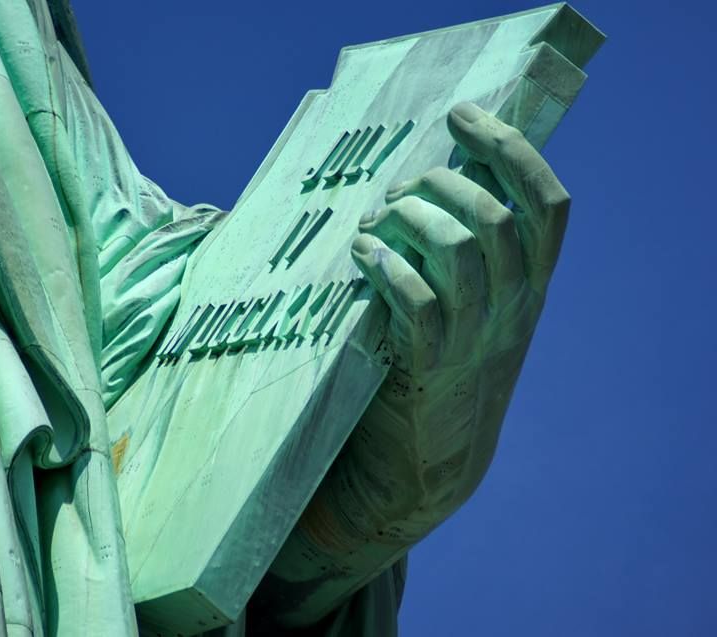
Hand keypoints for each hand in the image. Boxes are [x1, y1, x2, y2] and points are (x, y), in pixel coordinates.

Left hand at [347, 101, 570, 543]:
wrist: (426, 465)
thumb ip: (465, 256)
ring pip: (461, 249)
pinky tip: (361, 254)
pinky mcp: (427, 367)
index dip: (510, 149)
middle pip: (497, 216)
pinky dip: (386, 265)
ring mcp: (473, 340)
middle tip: (399, 190)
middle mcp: (512, 309)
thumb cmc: (437, 369)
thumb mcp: (471, 313)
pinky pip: (417, 301)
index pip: (548, 204)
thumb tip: (426, 182)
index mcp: (529, 288)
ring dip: (411, 219)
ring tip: (376, 222)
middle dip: (441, 183)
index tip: (464, 116)